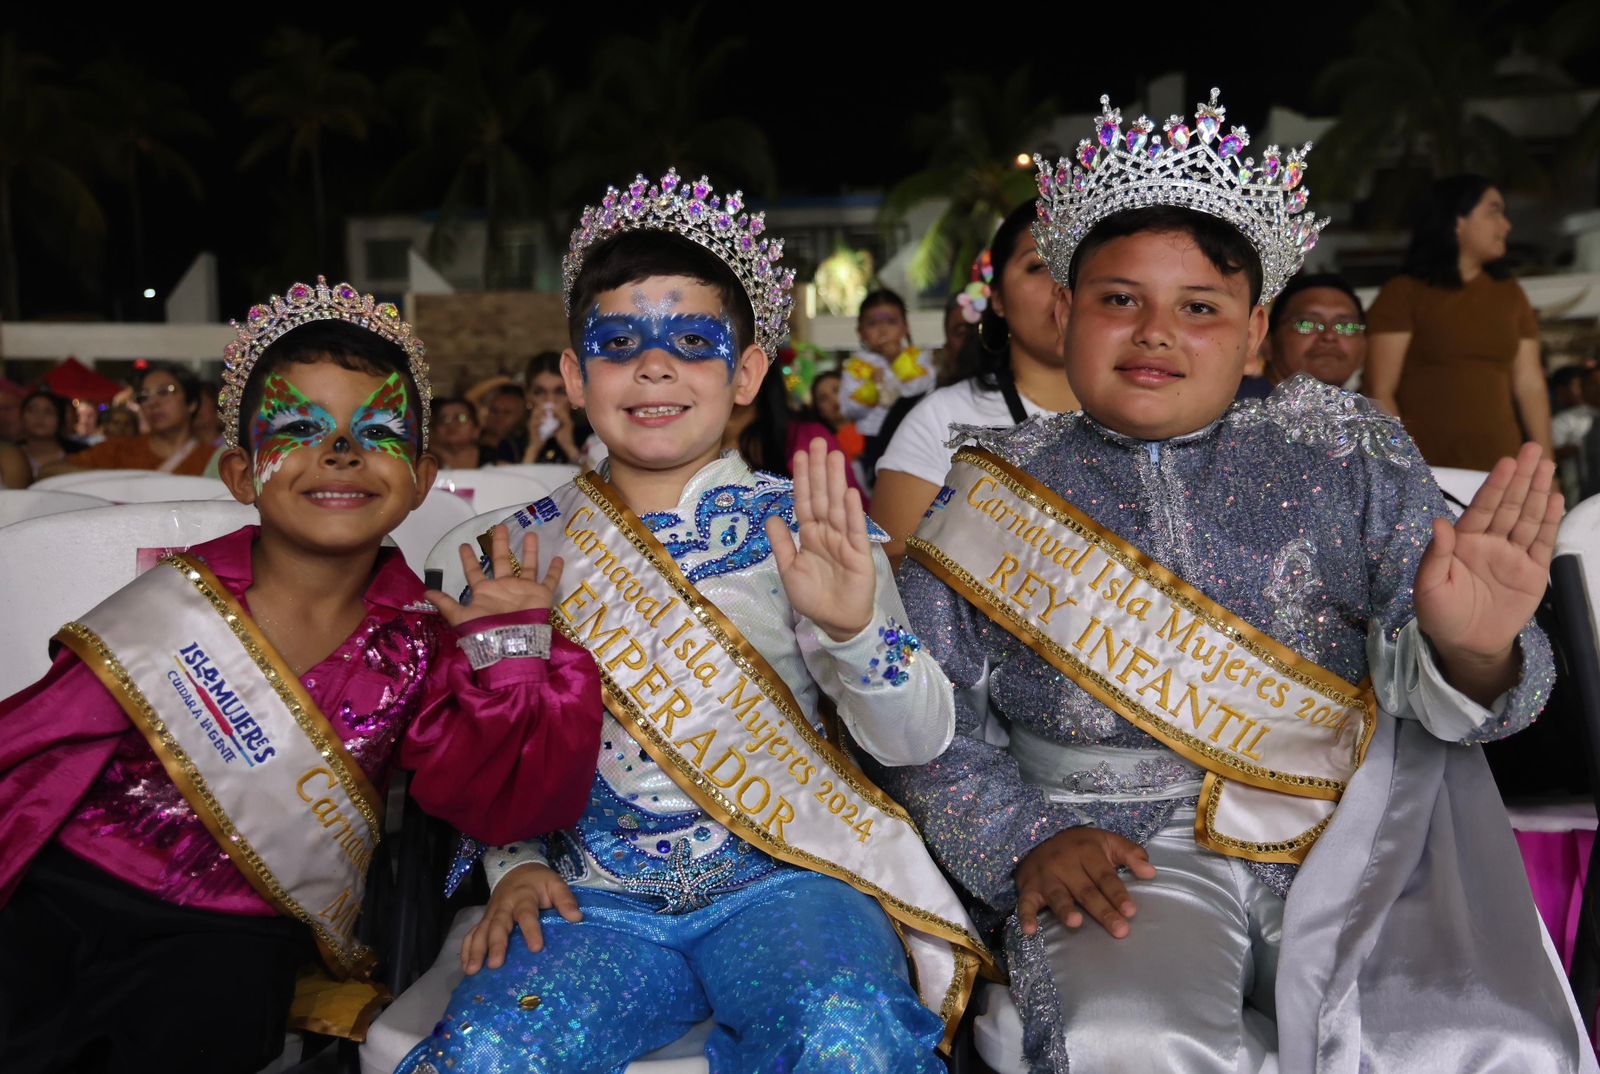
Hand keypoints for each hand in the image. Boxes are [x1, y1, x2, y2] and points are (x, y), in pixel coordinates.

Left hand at [426, 525, 564, 626]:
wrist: (510, 643)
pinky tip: (559, 557)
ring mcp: (523, 590)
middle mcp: (504, 587)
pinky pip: (550, 581)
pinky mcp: (541, 595)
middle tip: (500, 527)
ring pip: (527, 566)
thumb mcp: (461, 617)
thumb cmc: (485, 629)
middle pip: (501, 561)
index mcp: (485, 592)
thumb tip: (425, 592)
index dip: (469, 559)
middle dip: (500, 544)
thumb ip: (446, 604)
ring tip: (531, 533)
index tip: (464, 545)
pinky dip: (555, 571)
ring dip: (530, 551)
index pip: (475, 572)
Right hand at [461, 862, 581, 973]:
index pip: (527, 914)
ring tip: (473, 971)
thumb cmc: (538, 882)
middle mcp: (504, 907)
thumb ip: (565, 899)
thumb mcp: (555, 884)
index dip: (531, 930)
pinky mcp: (483, 920)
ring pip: (481, 931)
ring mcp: (490, 914)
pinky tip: (466, 968)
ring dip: (476, 950)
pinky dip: (466, 949)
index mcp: (523, 897)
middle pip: (498, 925)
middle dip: (496, 945)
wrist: (516, 870)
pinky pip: (471, 934)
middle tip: (495, 964)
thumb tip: (577, 917)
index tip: (536, 948)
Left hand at [764, 438, 874, 641]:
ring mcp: (844, 541)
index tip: (800, 454)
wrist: (836, 623)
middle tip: (819, 442)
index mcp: (810, 535)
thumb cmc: (813, 598)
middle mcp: (828, 533)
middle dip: (820, 469)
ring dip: (836, 481)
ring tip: (835, 456)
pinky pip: (855, 531)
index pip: (805, 501)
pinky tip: (850, 493)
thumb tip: (772, 516)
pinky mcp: (859, 554)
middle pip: (823, 496)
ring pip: (838, 506)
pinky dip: (852, 512)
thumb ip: (781, 543)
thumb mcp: (789, 570)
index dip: (803, 478)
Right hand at [1015, 826, 1156, 938]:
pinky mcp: (1028, 888)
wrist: (1040, 837)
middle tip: (1119, 930)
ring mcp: (1045, 876)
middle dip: (1103, 910)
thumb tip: (1151, 873)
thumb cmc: (1081, 846)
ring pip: (1057, 895)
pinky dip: (1026, 916)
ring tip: (1076, 923)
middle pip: (1086, 890)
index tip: (1130, 911)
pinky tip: (1030, 930)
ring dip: (1065, 909)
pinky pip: (1025, 903)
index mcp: (1086, 851)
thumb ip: (1131, 854)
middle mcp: (1064, 863)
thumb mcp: (1107, 841)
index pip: (1105, 876)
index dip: (1118, 894)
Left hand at [1415, 443, 1562, 701]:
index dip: (1495, 485)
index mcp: (1463, 542)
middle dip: (1521, 478)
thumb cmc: (1441, 615)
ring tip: (1547, 466)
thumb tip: (1439, 522)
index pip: (1482, 508)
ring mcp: (1513, 556)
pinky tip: (1555, 499)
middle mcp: (1490, 543)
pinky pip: (1543, 542)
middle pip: (1509, 505)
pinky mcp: (1533, 572)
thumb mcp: (1429, 587)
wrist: (1466, 646)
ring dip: (1538, 492)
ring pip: (1527, 518)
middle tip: (1532, 449)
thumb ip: (1435, 555)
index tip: (1506, 462)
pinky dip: (1550, 521)